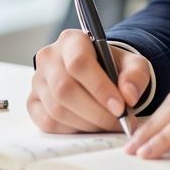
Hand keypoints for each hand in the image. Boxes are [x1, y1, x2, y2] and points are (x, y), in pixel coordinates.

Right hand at [28, 29, 150, 133]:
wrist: (98, 72)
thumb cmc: (113, 66)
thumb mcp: (133, 63)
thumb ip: (136, 75)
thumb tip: (128, 95)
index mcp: (71, 40)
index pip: (79, 63)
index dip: (100, 88)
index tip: (121, 107)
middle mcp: (49, 58)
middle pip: (65, 89)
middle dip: (96, 112)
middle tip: (119, 123)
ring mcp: (37, 81)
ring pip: (57, 109)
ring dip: (87, 124)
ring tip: (109, 125)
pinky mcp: (33, 103)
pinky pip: (48, 123)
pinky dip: (73, 130)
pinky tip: (91, 126)